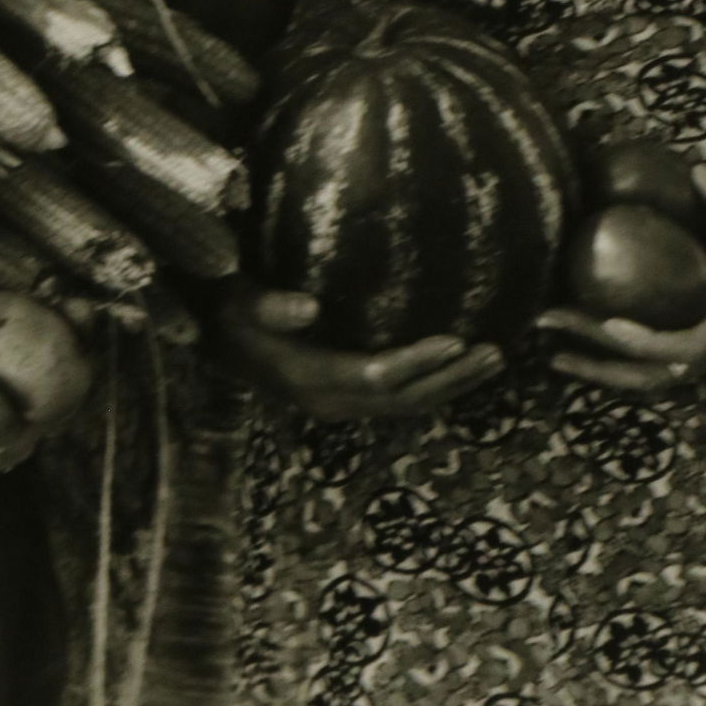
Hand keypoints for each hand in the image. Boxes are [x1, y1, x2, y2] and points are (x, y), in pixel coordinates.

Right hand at [214, 283, 503, 420]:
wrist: (209, 336)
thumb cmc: (224, 307)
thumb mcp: (238, 301)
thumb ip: (270, 306)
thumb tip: (310, 308)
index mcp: (310, 378)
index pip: (379, 377)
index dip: (420, 361)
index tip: (459, 338)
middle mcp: (329, 401)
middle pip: (403, 399)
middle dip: (452, 379)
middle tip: (496, 352)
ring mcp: (337, 403)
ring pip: (405, 404)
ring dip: (450, 385)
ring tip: (492, 360)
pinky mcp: (342, 395)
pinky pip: (396, 397)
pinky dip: (431, 384)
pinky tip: (455, 364)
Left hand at [537, 166, 705, 395]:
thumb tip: (693, 170)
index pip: (682, 348)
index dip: (643, 341)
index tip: (608, 324)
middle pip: (647, 375)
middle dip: (592, 359)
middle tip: (543, 327)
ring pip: (650, 379)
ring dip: (600, 368)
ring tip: (552, 349)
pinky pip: (662, 366)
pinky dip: (624, 358)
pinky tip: (591, 337)